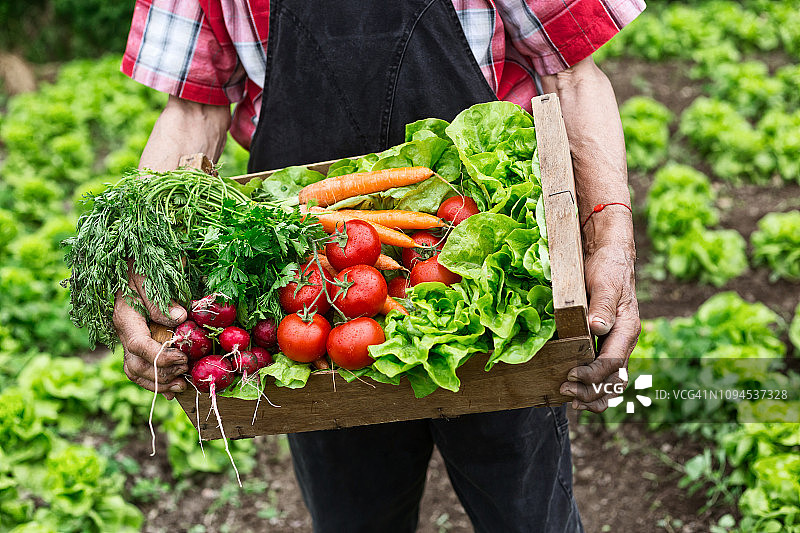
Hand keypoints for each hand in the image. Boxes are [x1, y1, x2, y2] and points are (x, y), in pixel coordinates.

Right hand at [113, 261, 188, 399]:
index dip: (161, 357)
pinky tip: (172, 390)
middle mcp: (124, 333)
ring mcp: (128, 340)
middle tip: (186, 370)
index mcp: (126, 318)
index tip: (183, 358)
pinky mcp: (136, 344)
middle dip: (162, 373)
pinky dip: (155, 382)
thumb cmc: (137, 267)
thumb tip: (180, 317)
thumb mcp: (147, 277)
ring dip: (158, 383)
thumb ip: (160, 299)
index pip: (139, 346)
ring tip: (181, 386)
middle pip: (136, 365)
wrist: (124, 267)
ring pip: (136, 372)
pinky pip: (140, 369)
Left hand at [560, 242, 640, 411]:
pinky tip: (574, 391)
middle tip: (564, 391)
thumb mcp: (605, 284)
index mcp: (627, 330)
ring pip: (609, 381)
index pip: (612, 363)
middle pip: (612, 380)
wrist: (607, 255)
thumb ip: (602, 307)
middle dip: (590, 391)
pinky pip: (601, 371)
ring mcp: (614, 344)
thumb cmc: (607, 268)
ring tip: (571, 401)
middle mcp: (622, 341)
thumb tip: (598, 328)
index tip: (570, 376)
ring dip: (592, 395)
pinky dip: (590, 385)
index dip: (592, 375)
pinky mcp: (603, 343)